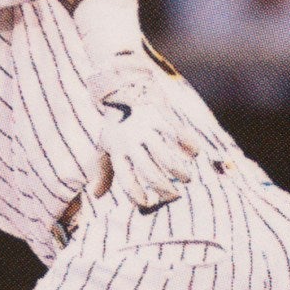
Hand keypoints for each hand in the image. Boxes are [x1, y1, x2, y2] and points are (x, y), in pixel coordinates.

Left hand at [92, 61, 200, 209]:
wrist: (123, 87)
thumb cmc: (116, 122)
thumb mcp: (104, 144)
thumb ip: (102, 170)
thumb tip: (95, 195)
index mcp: (117, 150)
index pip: (126, 179)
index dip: (137, 195)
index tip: (148, 203)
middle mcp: (132, 141)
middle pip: (150, 172)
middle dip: (164, 188)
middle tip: (174, 196)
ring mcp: (147, 128)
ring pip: (167, 156)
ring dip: (180, 172)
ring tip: (187, 178)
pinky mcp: (163, 115)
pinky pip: (179, 135)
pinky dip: (189, 146)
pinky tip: (194, 154)